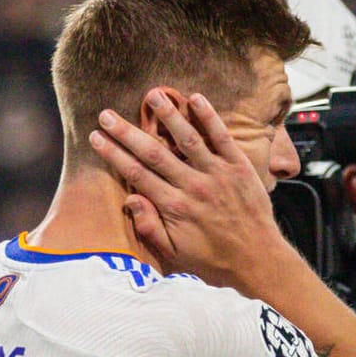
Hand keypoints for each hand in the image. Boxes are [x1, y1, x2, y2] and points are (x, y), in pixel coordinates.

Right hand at [88, 88, 286, 285]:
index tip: (96, 138)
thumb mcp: (175, 255)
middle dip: (127, 132)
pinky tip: (196, 99)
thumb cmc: (215, 261)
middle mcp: (193, 186)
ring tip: (152, 95)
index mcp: (174, 207)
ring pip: (187, 139)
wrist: (259, 260)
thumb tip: (129, 200)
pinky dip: (210, 118)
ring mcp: (217, 174)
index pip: (136, 174)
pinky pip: (222, 138)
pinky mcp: (240, 168)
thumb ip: (150, 227)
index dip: (113, 154)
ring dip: (169, 116)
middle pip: (154, 153)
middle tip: (106, 114)